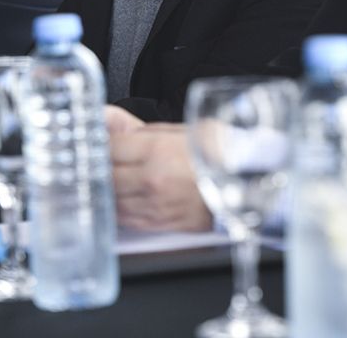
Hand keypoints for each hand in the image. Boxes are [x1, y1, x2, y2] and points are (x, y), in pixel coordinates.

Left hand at [106, 105, 211, 231]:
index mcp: (157, 151)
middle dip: (99, 167)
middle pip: (105, 175)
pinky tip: (119, 200)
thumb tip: (112, 123)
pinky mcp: (160, 223)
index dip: (99, 143)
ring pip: (111, 200)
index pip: (109, 148)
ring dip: (106, 190)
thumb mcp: (183, 128)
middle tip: (96, 160)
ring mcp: (155, 205)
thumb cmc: (223, 153)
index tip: (97, 140)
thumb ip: (143, 130)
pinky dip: (117, 209)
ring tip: (107, 180)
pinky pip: (126, 219)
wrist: (249, 184)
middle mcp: (152, 181)